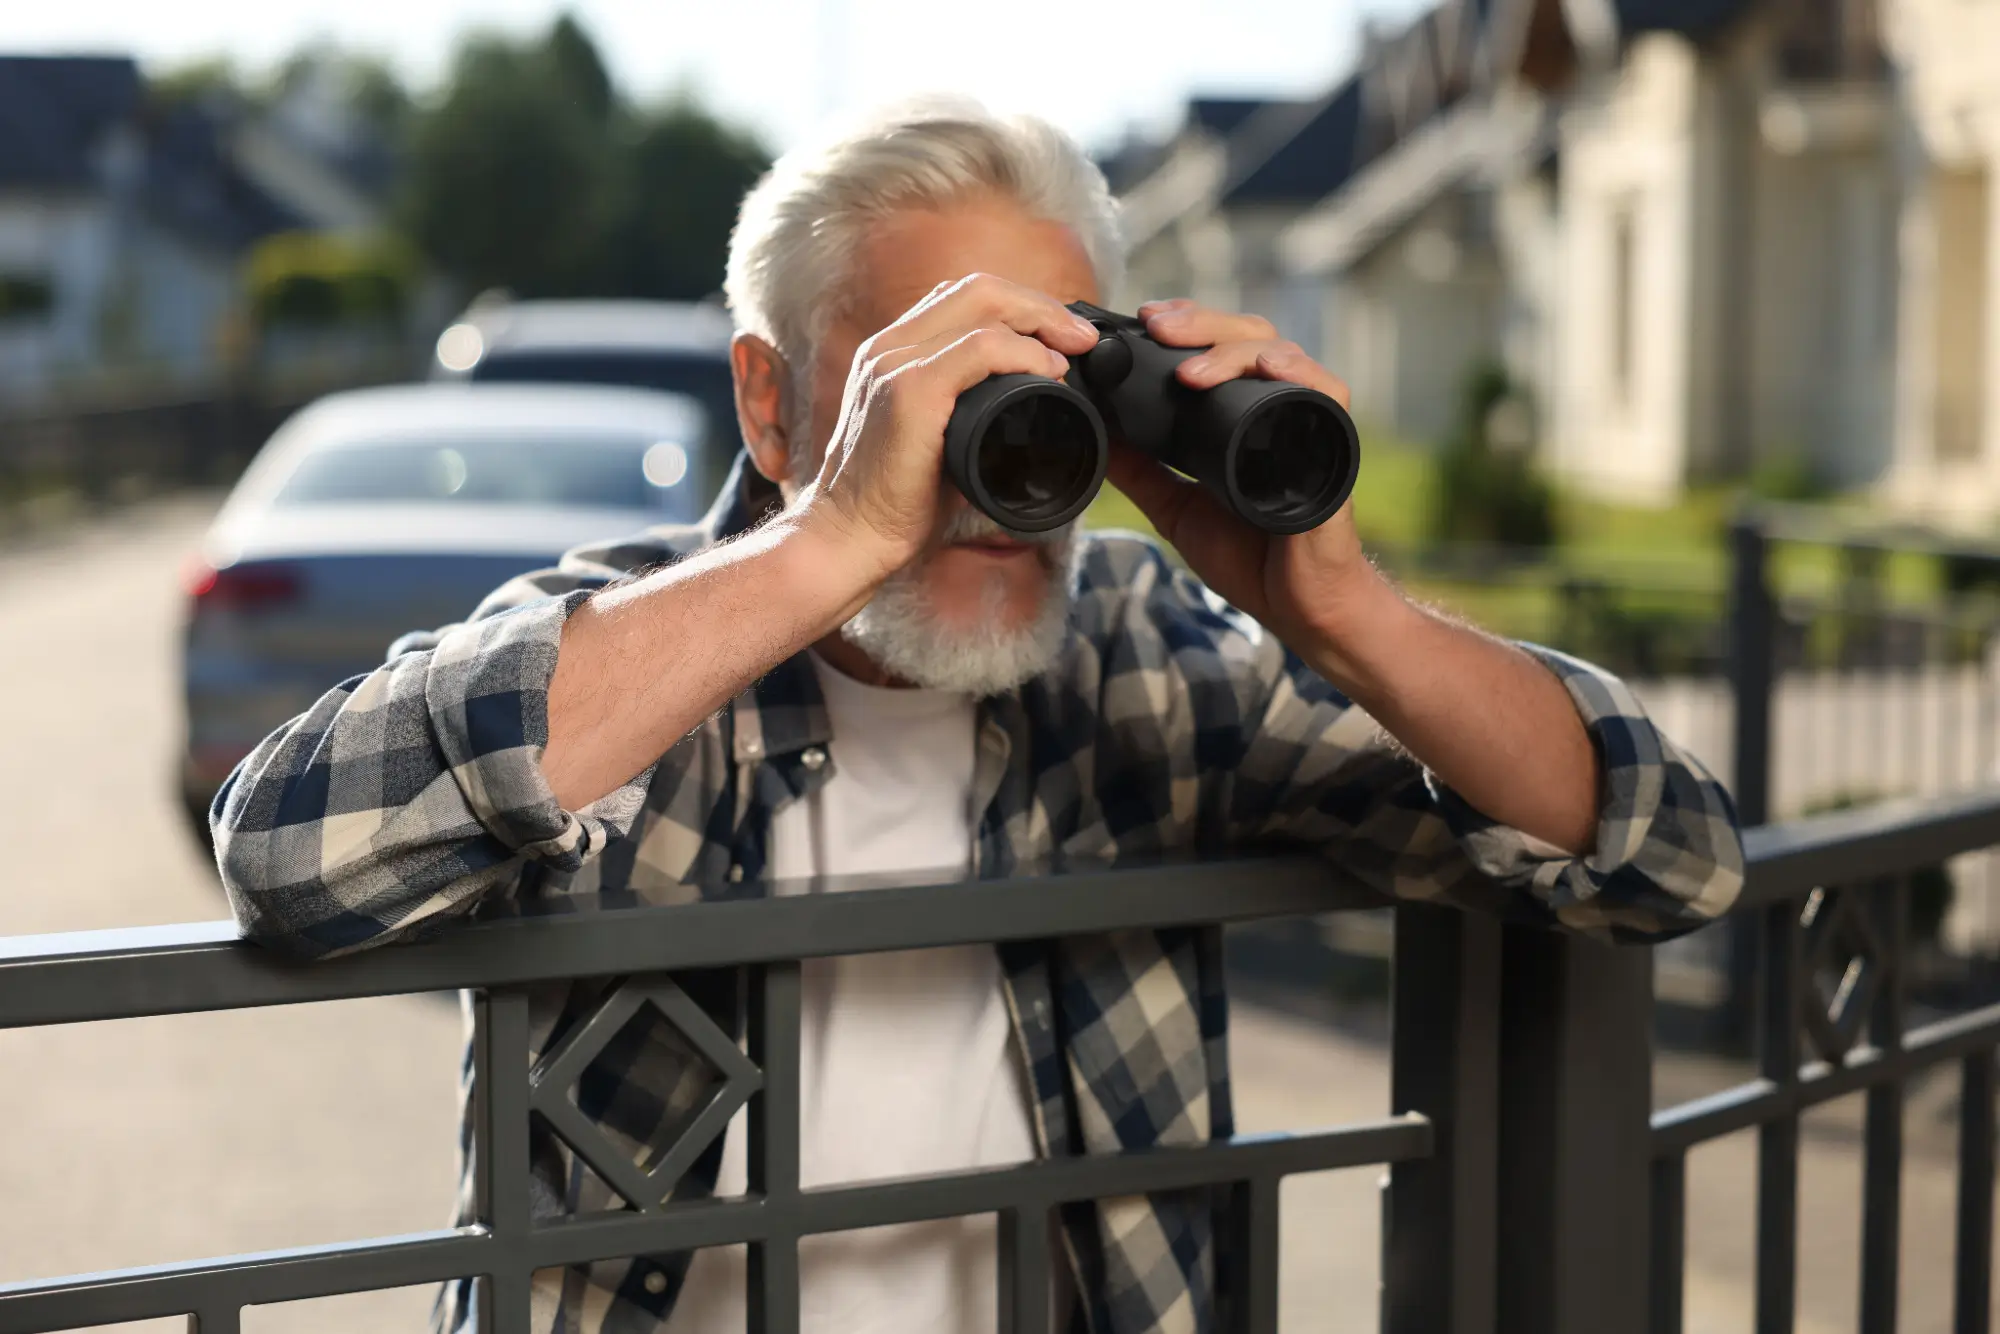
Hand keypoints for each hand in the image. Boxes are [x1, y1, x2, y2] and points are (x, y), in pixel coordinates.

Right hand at [794, 273, 1099, 584]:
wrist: (847, 538)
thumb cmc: (893, 503)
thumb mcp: (933, 441)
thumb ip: (966, 413)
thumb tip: (1027, 410)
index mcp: (891, 353)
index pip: (961, 298)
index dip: (1019, 305)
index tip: (1060, 335)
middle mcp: (888, 347)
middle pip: (977, 289)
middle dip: (1040, 305)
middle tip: (1080, 337)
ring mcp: (895, 364)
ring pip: (982, 305)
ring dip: (1040, 323)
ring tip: (1072, 352)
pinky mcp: (909, 392)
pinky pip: (979, 349)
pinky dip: (1024, 354)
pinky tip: (1048, 372)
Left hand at [1104, 298, 1397, 680]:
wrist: (1295, 605)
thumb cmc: (1249, 556)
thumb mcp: (1176, 508)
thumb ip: (1141, 471)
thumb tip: (1097, 434)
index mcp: (1243, 412)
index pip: (1219, 344)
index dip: (1186, 323)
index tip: (1141, 320)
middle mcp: (1278, 406)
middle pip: (1246, 334)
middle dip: (1200, 322)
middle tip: (1155, 324)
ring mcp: (1308, 423)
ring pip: (1280, 353)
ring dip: (1232, 351)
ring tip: (1188, 371)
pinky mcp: (1334, 448)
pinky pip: (1329, 392)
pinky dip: (1300, 372)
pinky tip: (1268, 365)